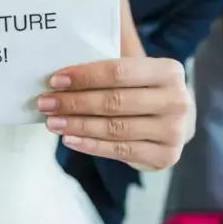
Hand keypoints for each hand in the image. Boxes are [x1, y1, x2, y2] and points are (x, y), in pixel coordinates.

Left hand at [37, 57, 191, 170]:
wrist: (175, 120)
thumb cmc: (144, 90)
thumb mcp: (137, 71)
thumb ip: (107, 67)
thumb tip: (60, 73)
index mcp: (170, 71)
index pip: (119, 71)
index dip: (84, 76)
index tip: (55, 80)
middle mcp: (177, 101)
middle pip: (115, 101)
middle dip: (75, 102)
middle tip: (45, 103)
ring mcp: (174, 131)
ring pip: (115, 128)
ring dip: (78, 125)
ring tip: (52, 122)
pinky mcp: (165, 156)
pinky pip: (120, 151)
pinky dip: (91, 145)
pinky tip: (69, 139)